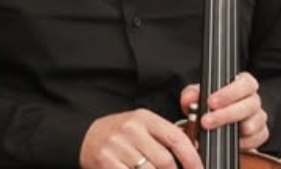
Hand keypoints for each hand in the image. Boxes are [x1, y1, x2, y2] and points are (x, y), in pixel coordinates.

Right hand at [79, 108, 201, 168]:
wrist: (86, 137)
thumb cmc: (120, 134)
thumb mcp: (142, 126)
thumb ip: (165, 136)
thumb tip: (194, 150)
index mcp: (144, 118)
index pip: (176, 138)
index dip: (192, 158)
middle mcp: (131, 130)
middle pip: (165, 161)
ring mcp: (117, 147)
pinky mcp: (106, 162)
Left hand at [179, 72, 268, 150]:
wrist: (215, 124)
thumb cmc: (210, 105)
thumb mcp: (198, 96)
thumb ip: (192, 95)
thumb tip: (189, 99)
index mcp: (243, 84)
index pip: (245, 83)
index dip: (230, 93)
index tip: (210, 102)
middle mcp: (253, 99)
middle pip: (250, 104)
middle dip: (227, 114)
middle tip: (206, 121)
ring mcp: (259, 117)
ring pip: (254, 123)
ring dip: (233, 130)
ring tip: (214, 132)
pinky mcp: (261, 134)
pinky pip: (256, 138)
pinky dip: (242, 142)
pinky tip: (227, 142)